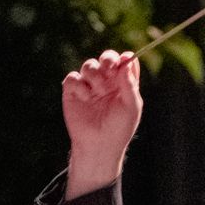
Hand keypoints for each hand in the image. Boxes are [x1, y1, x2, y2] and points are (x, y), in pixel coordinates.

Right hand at [62, 49, 142, 199]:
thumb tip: (127, 59)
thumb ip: (130, 84)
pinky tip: (86, 97)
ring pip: (89, 65)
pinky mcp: (73, 92)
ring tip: (98, 90)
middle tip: (110, 69)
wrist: (99, 146)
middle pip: (106, 58)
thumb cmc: (119, 129)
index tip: (124, 61)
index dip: (123, 59)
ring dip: (94, 74)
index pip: (123, 62)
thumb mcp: (131, 107)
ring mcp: (89, 86)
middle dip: (108, 59)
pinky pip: (73, 78)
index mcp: (122, 84)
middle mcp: (106, 82)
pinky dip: (79, 84)